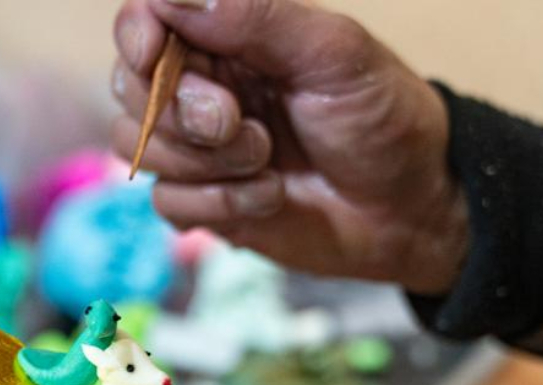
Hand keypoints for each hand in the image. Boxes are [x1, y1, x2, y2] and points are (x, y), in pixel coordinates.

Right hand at [112, 0, 469, 293]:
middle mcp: (206, 87)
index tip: (152, 53)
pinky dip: (218, 205)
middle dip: (181, 111)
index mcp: (231, 37)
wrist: (411, 208)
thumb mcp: (333, 53)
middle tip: (238, 123)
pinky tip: (270, 198)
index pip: (147, 21)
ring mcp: (203, 150)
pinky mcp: (207, 205)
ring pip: (142, 149)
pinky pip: (167, 203)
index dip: (138, 35)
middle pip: (131, 87)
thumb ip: (256, 15)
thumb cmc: (382, 119)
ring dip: (206, 163)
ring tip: (269, 162)